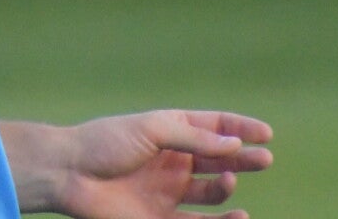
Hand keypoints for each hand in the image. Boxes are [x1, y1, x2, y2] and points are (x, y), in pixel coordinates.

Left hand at [50, 109, 273, 218]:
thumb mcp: (152, 130)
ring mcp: (167, 190)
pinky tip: (238, 216)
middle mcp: (173, 160)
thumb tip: (235, 145)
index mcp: (170, 130)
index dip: (240, 130)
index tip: (266, 134)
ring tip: (230, 181)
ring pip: (211, 192)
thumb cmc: (106, 143)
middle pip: (218, 159)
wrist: (70, 174)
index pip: (213, 127)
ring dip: (227, 186)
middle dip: (243, 159)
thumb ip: (193, 138)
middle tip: (265, 159)